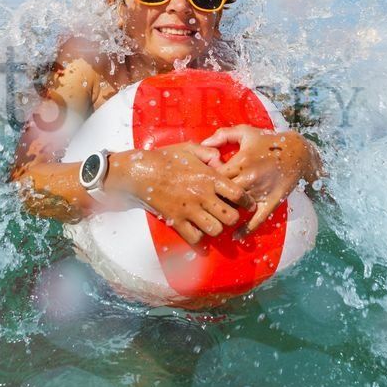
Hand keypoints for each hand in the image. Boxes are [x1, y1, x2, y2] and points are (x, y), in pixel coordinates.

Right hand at [107, 142, 253, 245]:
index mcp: (209, 177)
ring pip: (215, 230)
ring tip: (212, 222)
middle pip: (231, 217)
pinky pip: (195, 238)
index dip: (247, 201)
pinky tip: (197, 230)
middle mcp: (202, 195)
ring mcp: (189, 210)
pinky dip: (199, 238)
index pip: (238, 194)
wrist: (139, 172)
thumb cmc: (165, 158)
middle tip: (227, 214)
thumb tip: (221, 160)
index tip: (247, 204)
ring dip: (216, 228)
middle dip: (233, 218)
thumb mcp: (189, 148)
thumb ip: (209, 153)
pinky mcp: (176, 220)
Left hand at [200, 125, 313, 234]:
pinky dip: (246, 230)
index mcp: (241, 161)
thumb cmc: (267, 141)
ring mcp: (261, 191)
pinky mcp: (272, 201)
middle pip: (223, 195)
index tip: (202, 183)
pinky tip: (236, 236)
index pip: (215, 176)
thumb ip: (223, 135)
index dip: (206, 181)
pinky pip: (258, 219)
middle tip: (205, 202)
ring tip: (215, 217)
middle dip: (213, 199)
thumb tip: (203, 144)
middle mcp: (250, 178)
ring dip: (227, 212)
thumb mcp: (246, 132)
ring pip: (238, 207)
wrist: (297, 151)